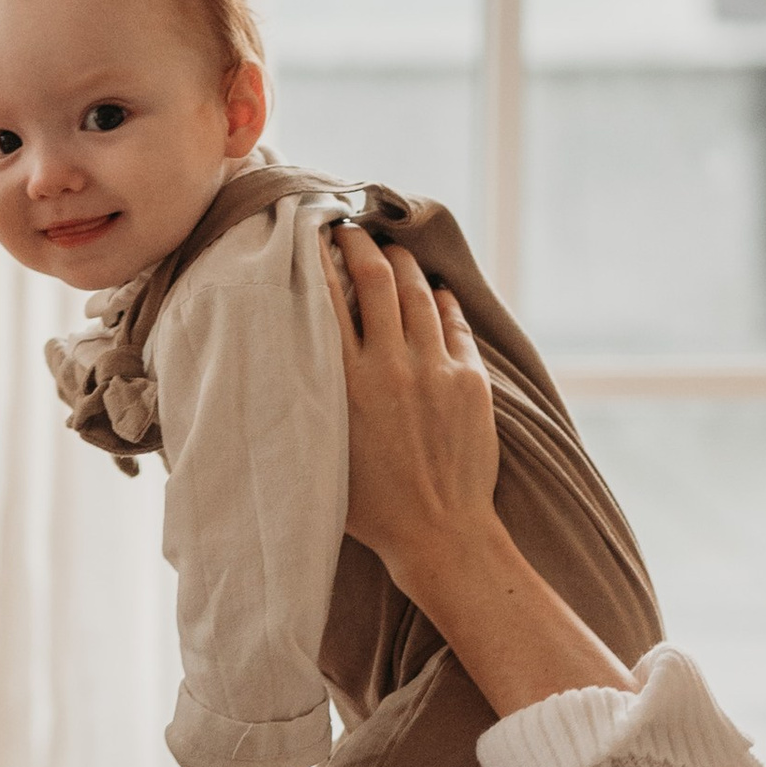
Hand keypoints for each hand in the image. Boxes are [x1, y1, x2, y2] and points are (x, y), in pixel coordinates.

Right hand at [330, 225, 501, 606]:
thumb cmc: (369, 505)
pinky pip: (455, 325)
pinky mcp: (471, 382)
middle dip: (362, 245)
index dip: (322, 257)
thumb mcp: (323, 447)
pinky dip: (442, 302)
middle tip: (353, 232)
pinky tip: (436, 292)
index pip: (329, 296)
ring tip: (393, 252)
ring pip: (419, 293)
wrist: (438, 534)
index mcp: (346, 382)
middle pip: (377, 278)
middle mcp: (391, 366)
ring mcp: (436, 371)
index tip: (315, 236)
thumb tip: (295, 352)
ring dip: (404, 264)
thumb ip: (314, 396)